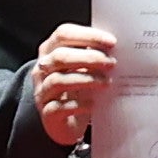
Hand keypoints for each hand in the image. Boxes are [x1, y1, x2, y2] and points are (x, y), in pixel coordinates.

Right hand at [32, 22, 117, 150]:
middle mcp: (42, 70)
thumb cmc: (77, 90)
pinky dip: (79, 104)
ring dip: (86, 79)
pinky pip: (60, 107)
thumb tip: (115, 48)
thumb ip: (92, 56)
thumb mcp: (83, 69)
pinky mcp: (47, 114)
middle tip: (112, 63)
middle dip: (89, 57)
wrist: (66, 123)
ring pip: (58, 80)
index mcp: (50, 51)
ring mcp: (42, 92)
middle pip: (60, 56)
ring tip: (107, 82)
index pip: (63, 34)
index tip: (111, 42)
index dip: (88, 35)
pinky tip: (94, 104)